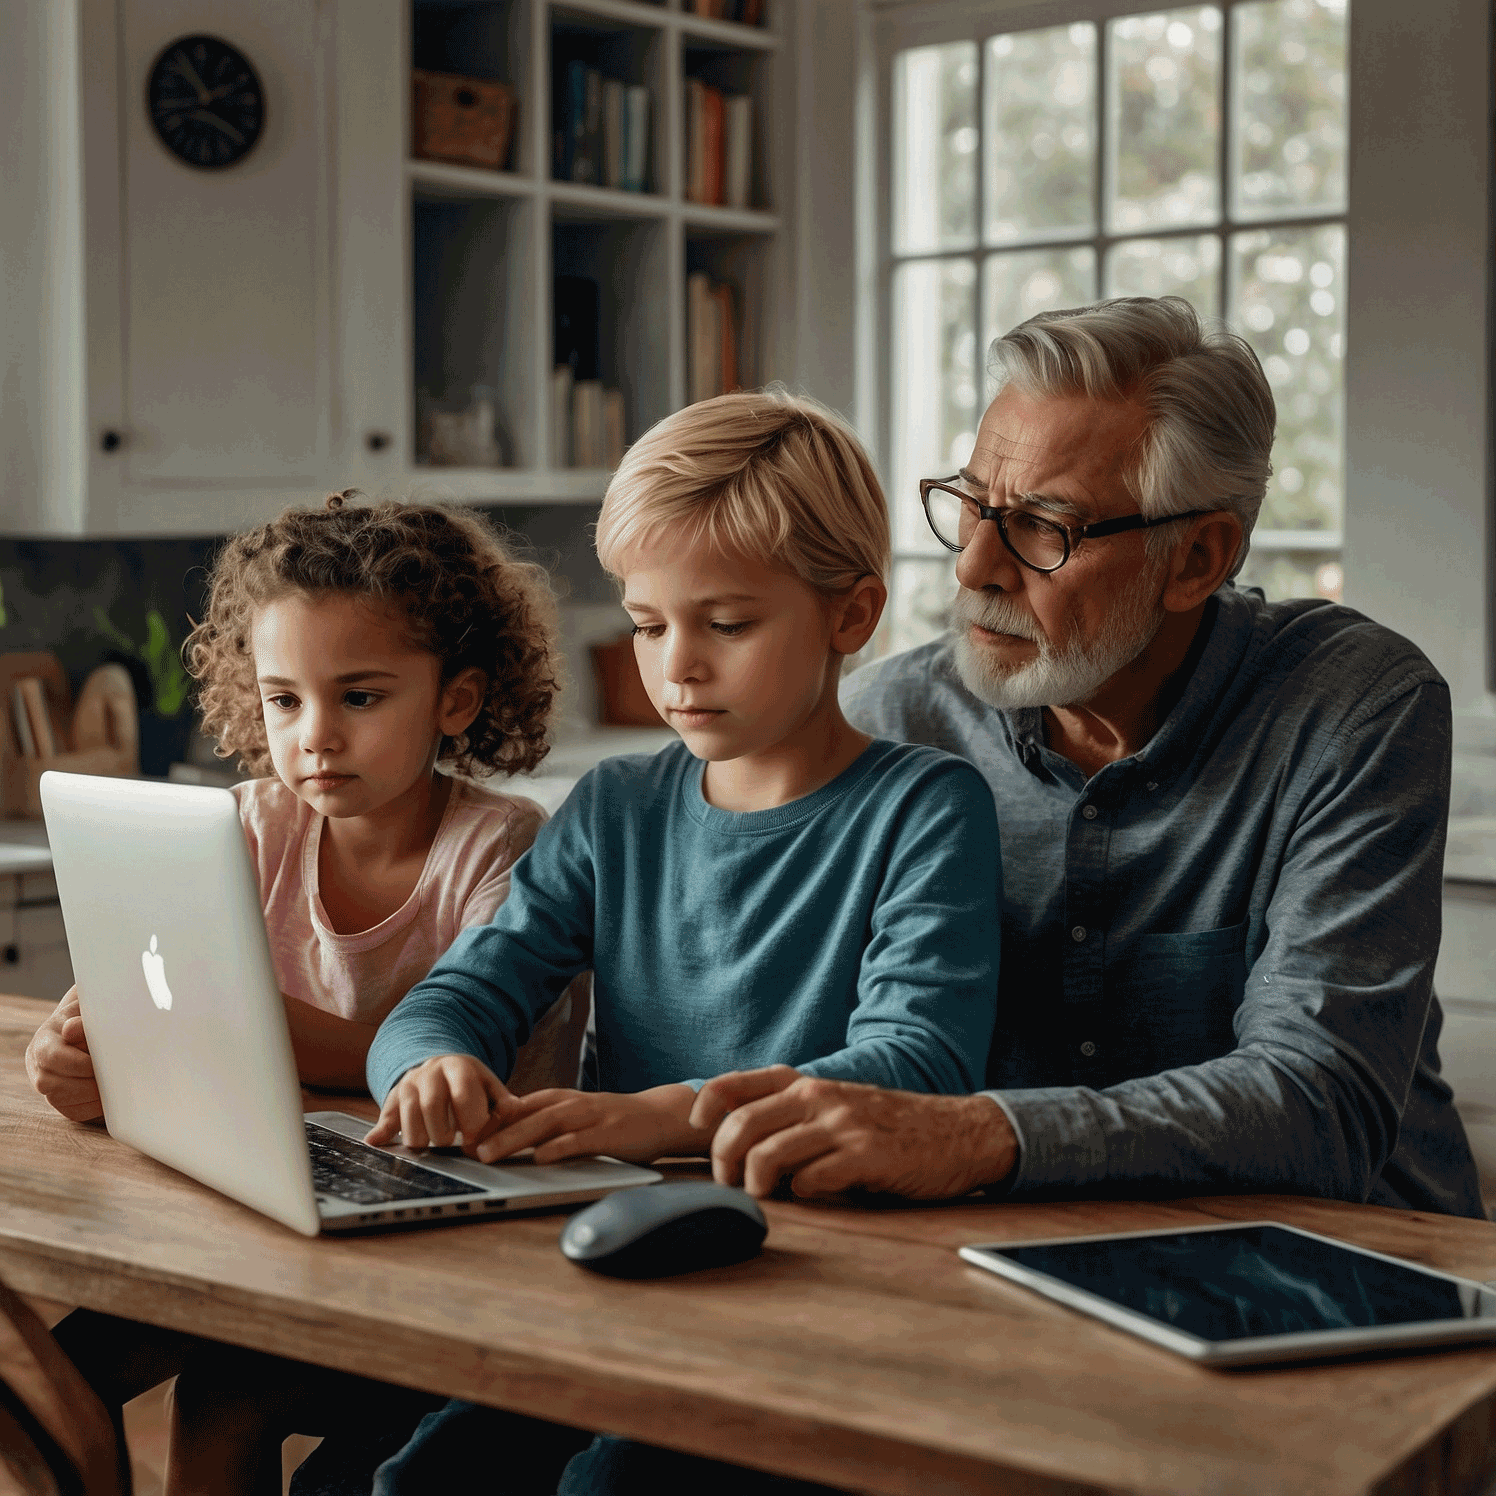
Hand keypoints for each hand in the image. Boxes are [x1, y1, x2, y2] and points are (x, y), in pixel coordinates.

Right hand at [24, 988, 103, 1122]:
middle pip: (52, 1084)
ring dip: (90, 1096)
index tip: (103, 1062)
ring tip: (113, 1086)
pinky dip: (92, 1108)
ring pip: (60, 1101)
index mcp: (44, 1042)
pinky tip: (109, 1097)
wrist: (88, 1031)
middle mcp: (39, 1066)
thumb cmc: (90, 1021)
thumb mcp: (86, 1013)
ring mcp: (48, 1085)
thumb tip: (70, 1029)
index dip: (79, 1063)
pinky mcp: (61, 1100)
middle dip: (86, 1083)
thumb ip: (81, 1021)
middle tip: (113, 1078)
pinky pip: (72, 1112)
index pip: (52, 1057)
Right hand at [365, 1054, 515, 1154]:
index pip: (463, 1093)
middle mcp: (430, 1072)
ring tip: (433, 1144)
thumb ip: (503, 1100)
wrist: (439, 1066)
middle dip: (443, 1133)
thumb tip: (514, 1110)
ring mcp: (409, 1084)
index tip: (473, 1140)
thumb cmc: (470, 1084)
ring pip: (408, 1116)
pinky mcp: (392, 1099)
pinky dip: (380, 1132)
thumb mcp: (489, 1085)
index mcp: (458, 1066)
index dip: (471, 1121)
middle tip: (451, 1144)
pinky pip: (385, 1116)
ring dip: (420, 1139)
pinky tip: (375, 1143)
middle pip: (432, 1106)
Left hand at [473, 1084, 705, 1165]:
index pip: (518, 1106)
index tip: (464, 1136)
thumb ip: (546, 1123)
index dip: (490, 1120)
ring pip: (546, 1125)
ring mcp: (590, 1117)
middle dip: (494, 1131)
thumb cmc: (613, 1121)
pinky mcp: (608, 1134)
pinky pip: (579, 1140)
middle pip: (526, 1115)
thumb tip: (505, 1139)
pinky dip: (558, 1147)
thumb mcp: (576, 1116)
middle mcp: (572, 1103)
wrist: (660, 1116)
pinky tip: (540, 1158)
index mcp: (560, 1099)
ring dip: (514, 1138)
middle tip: (468, 1148)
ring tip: (490, 1154)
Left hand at [691, 1066, 1018, 1199]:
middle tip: (732, 1183)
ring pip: (767, 1156)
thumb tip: (738, 1144)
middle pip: (741, 1127)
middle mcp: (819, 1098)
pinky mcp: (864, 1157)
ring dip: (756, 1185)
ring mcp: (841, 1125)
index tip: (696, 1131)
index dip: (706, 1109)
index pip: (735, 1086)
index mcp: (807, 1085)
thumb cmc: (890, 1127)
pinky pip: (810, 1181)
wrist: (957, 1133)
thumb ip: (793, 1116)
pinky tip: (815, 1195)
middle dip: (724, 1162)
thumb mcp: (837, 1106)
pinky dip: (802, 1196)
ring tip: (767, 1195)